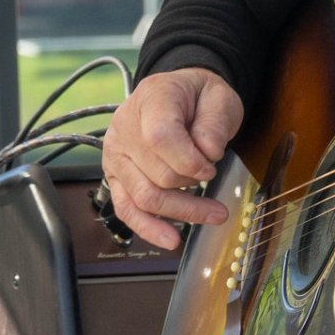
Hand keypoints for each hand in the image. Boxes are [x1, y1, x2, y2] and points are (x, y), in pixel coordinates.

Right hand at [100, 67, 244, 249]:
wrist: (178, 94)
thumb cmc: (197, 96)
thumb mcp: (218, 96)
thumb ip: (215, 123)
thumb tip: (208, 153)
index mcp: (151, 100)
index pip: (160, 137)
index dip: (189, 160)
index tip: (210, 166)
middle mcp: (125, 128)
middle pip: (157, 174)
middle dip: (193, 185)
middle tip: (214, 179)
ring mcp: (116, 155)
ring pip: (145, 197)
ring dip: (183, 212)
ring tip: (214, 215)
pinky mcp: (116, 176)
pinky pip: (126, 208)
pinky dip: (148, 227)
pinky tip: (170, 239)